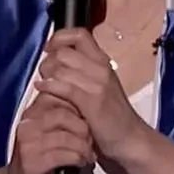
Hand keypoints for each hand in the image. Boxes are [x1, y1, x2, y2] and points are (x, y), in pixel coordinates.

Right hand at [5, 91, 95, 173]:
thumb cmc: (40, 158)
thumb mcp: (49, 133)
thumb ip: (62, 117)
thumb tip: (87, 105)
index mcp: (31, 113)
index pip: (58, 98)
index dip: (79, 109)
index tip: (90, 122)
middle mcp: (27, 125)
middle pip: (64, 115)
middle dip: (84, 129)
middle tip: (92, 141)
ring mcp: (28, 144)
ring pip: (66, 137)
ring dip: (83, 147)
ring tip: (88, 155)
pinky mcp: (32, 163)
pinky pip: (63, 155)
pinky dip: (77, 159)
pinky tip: (81, 163)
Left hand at [34, 28, 145, 162]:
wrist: (130, 139)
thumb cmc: (112, 117)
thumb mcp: (100, 87)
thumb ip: (83, 73)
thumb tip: (56, 63)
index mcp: (103, 62)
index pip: (79, 34)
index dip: (59, 38)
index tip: (49, 49)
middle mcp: (101, 68)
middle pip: (64, 51)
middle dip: (48, 61)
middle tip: (45, 75)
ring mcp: (97, 84)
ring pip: (60, 67)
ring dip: (46, 75)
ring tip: (44, 86)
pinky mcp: (91, 101)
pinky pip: (63, 86)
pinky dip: (48, 86)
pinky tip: (42, 89)